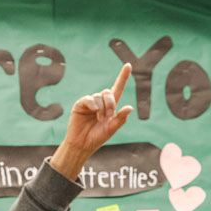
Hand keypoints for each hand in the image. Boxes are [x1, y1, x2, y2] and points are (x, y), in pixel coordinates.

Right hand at [50, 63, 133, 179]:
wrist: (82, 145)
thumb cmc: (97, 138)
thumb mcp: (112, 129)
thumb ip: (120, 119)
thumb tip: (130, 107)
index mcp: (110, 107)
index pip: (118, 88)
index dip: (123, 77)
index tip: (129, 65)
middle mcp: (101, 102)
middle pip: (109, 92)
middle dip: (111, 103)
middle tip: (109, 116)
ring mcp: (90, 103)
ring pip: (99, 96)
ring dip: (102, 108)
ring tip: (100, 119)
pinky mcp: (80, 104)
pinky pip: (89, 98)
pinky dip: (93, 104)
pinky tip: (94, 111)